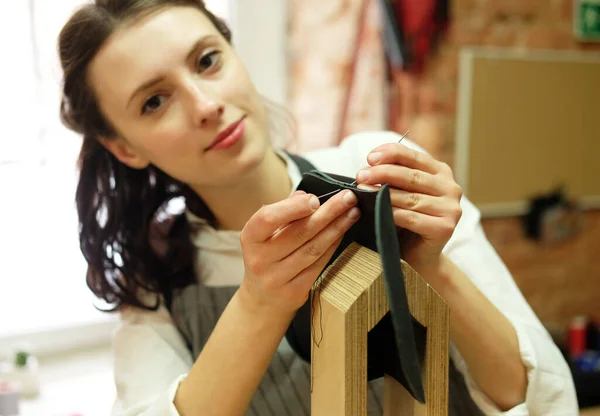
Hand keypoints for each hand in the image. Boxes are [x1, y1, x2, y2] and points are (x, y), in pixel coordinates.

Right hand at [238, 189, 359, 316]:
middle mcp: (260, 259)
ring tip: (352, 213)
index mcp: (250, 238)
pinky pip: (319, 264)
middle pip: (299, 232)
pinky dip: (333, 245)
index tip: (316, 198)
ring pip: (313, 248)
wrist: (261, 299)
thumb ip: (283, 212)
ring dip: (337, 228)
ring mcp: (277, 278)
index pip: (268, 218)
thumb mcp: (265, 233)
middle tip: (348, 198)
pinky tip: (342, 233)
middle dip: (328, 212)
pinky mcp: (295, 291)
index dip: (293, 207)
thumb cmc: (265, 257)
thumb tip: (305, 195)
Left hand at [355, 142, 461, 271]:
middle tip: (360, 175)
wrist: (419, 256)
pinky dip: (392, 214)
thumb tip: (369, 165)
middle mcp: (450, 187)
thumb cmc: (406, 221)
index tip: (369, 157)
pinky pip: (412, 218)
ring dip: (383, 194)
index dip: (391, 153)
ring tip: (363, 191)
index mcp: (441, 172)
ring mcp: (451, 208)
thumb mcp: (402, 193)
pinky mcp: (445, 228)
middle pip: (411, 176)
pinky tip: (378, 211)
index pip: (414, 156)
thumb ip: (394, 177)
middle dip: (382, 173)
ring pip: (410, 198)